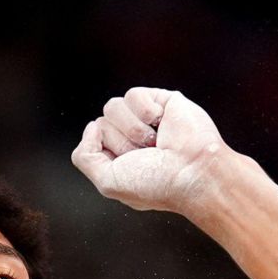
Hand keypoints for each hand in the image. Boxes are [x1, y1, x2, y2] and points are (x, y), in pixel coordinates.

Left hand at [71, 87, 230, 214]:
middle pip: (101, 122)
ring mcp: (145, 119)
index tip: (131, 166)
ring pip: (112, 106)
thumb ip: (85, 157)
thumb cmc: (157, 183)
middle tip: (148, 155)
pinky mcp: (161, 100)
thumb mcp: (108, 182)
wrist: (193, 171)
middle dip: (121, 141)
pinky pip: (133, 94)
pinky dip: (145, 111)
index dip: (107, 152)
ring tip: (155, 142)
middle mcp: (130, 138)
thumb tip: (92, 126)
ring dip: (133, 128)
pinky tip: (161, 123)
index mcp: (118, 159)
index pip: (92, 140)